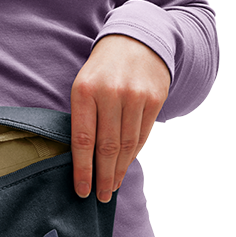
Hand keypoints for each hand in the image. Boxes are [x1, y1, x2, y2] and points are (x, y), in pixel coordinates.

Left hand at [69, 34, 170, 202]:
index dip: (82, 169)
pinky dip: (134, 154)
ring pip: (127, 144)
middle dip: (103, 177)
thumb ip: (84, 116)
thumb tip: (84, 159)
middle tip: (100, 196)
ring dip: (119, 170)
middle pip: (107, 147)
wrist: (136, 40)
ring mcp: (134, 96)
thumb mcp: (84, 84)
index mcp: (84, 90)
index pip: (82, 139)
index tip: (82, 190)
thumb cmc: (103, 68)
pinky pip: (143, 134)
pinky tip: (126, 165)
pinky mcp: (154, 99)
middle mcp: (110, 93)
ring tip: (113, 186)